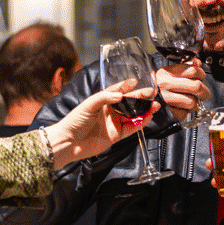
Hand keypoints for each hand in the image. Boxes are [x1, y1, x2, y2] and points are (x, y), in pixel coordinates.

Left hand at [45, 82, 159, 167]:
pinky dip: (140, 124)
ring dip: (144, 111)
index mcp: (102, 101)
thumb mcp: (88, 105)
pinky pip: (131, 129)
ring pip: (132, 116)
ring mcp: (114, 123)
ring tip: (154, 106)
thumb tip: (120, 95)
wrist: (69, 143)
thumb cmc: (74, 121)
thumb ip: (104, 98)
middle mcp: (110, 111)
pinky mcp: (116, 136)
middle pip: (128, 103)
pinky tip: (147, 118)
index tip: (136, 81)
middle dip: (140, 98)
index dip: (126, 86)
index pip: (117, 91)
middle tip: (152, 93)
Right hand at [154, 58, 208, 121]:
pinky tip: (182, 107)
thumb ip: (185, 67)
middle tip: (202, 93)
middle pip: (196, 86)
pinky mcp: (168, 113)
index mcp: (166, 73)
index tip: (200, 77)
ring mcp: (165, 100)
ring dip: (194, 103)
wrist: (147, 102)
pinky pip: (185, 113)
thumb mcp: (171, 73)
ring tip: (189, 100)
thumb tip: (197, 63)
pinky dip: (186, 112)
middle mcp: (164, 85)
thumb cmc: (161, 87)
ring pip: (193, 102)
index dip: (201, 74)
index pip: (193, 70)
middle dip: (204, 91)